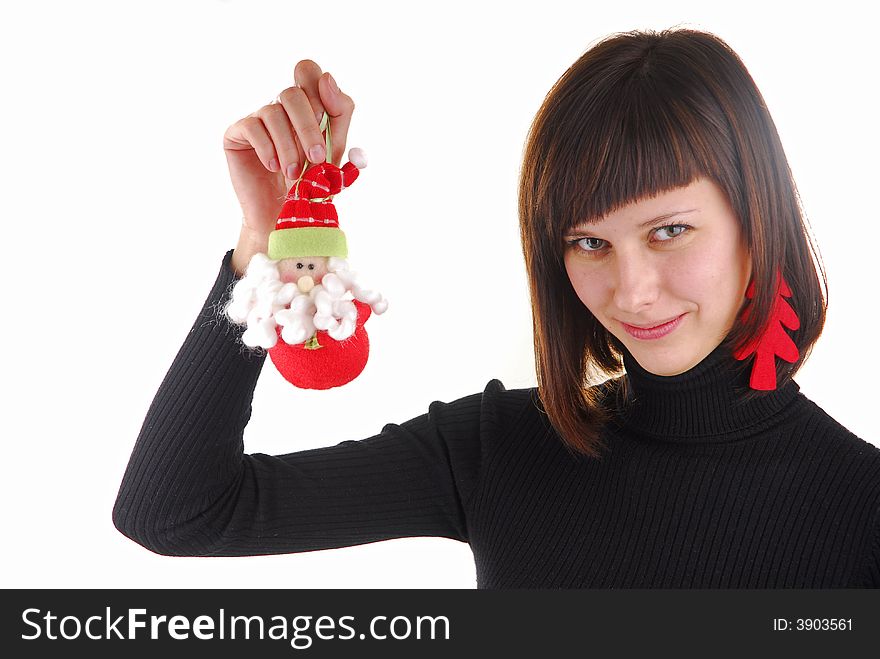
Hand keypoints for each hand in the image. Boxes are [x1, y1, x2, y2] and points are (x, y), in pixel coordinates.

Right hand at [224, 60, 354, 274]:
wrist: (283, 218)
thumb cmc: (310, 185)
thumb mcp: (334, 152)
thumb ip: (338, 115)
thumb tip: (327, 78)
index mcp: (306, 106)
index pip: (309, 73)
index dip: (320, 88)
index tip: (328, 116)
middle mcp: (280, 108)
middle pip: (293, 93)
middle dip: (309, 128)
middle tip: (317, 159)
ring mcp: (258, 118)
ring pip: (273, 112)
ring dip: (289, 146)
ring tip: (293, 174)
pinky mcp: (237, 133)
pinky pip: (252, 127)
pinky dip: (268, 148)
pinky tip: (273, 168)